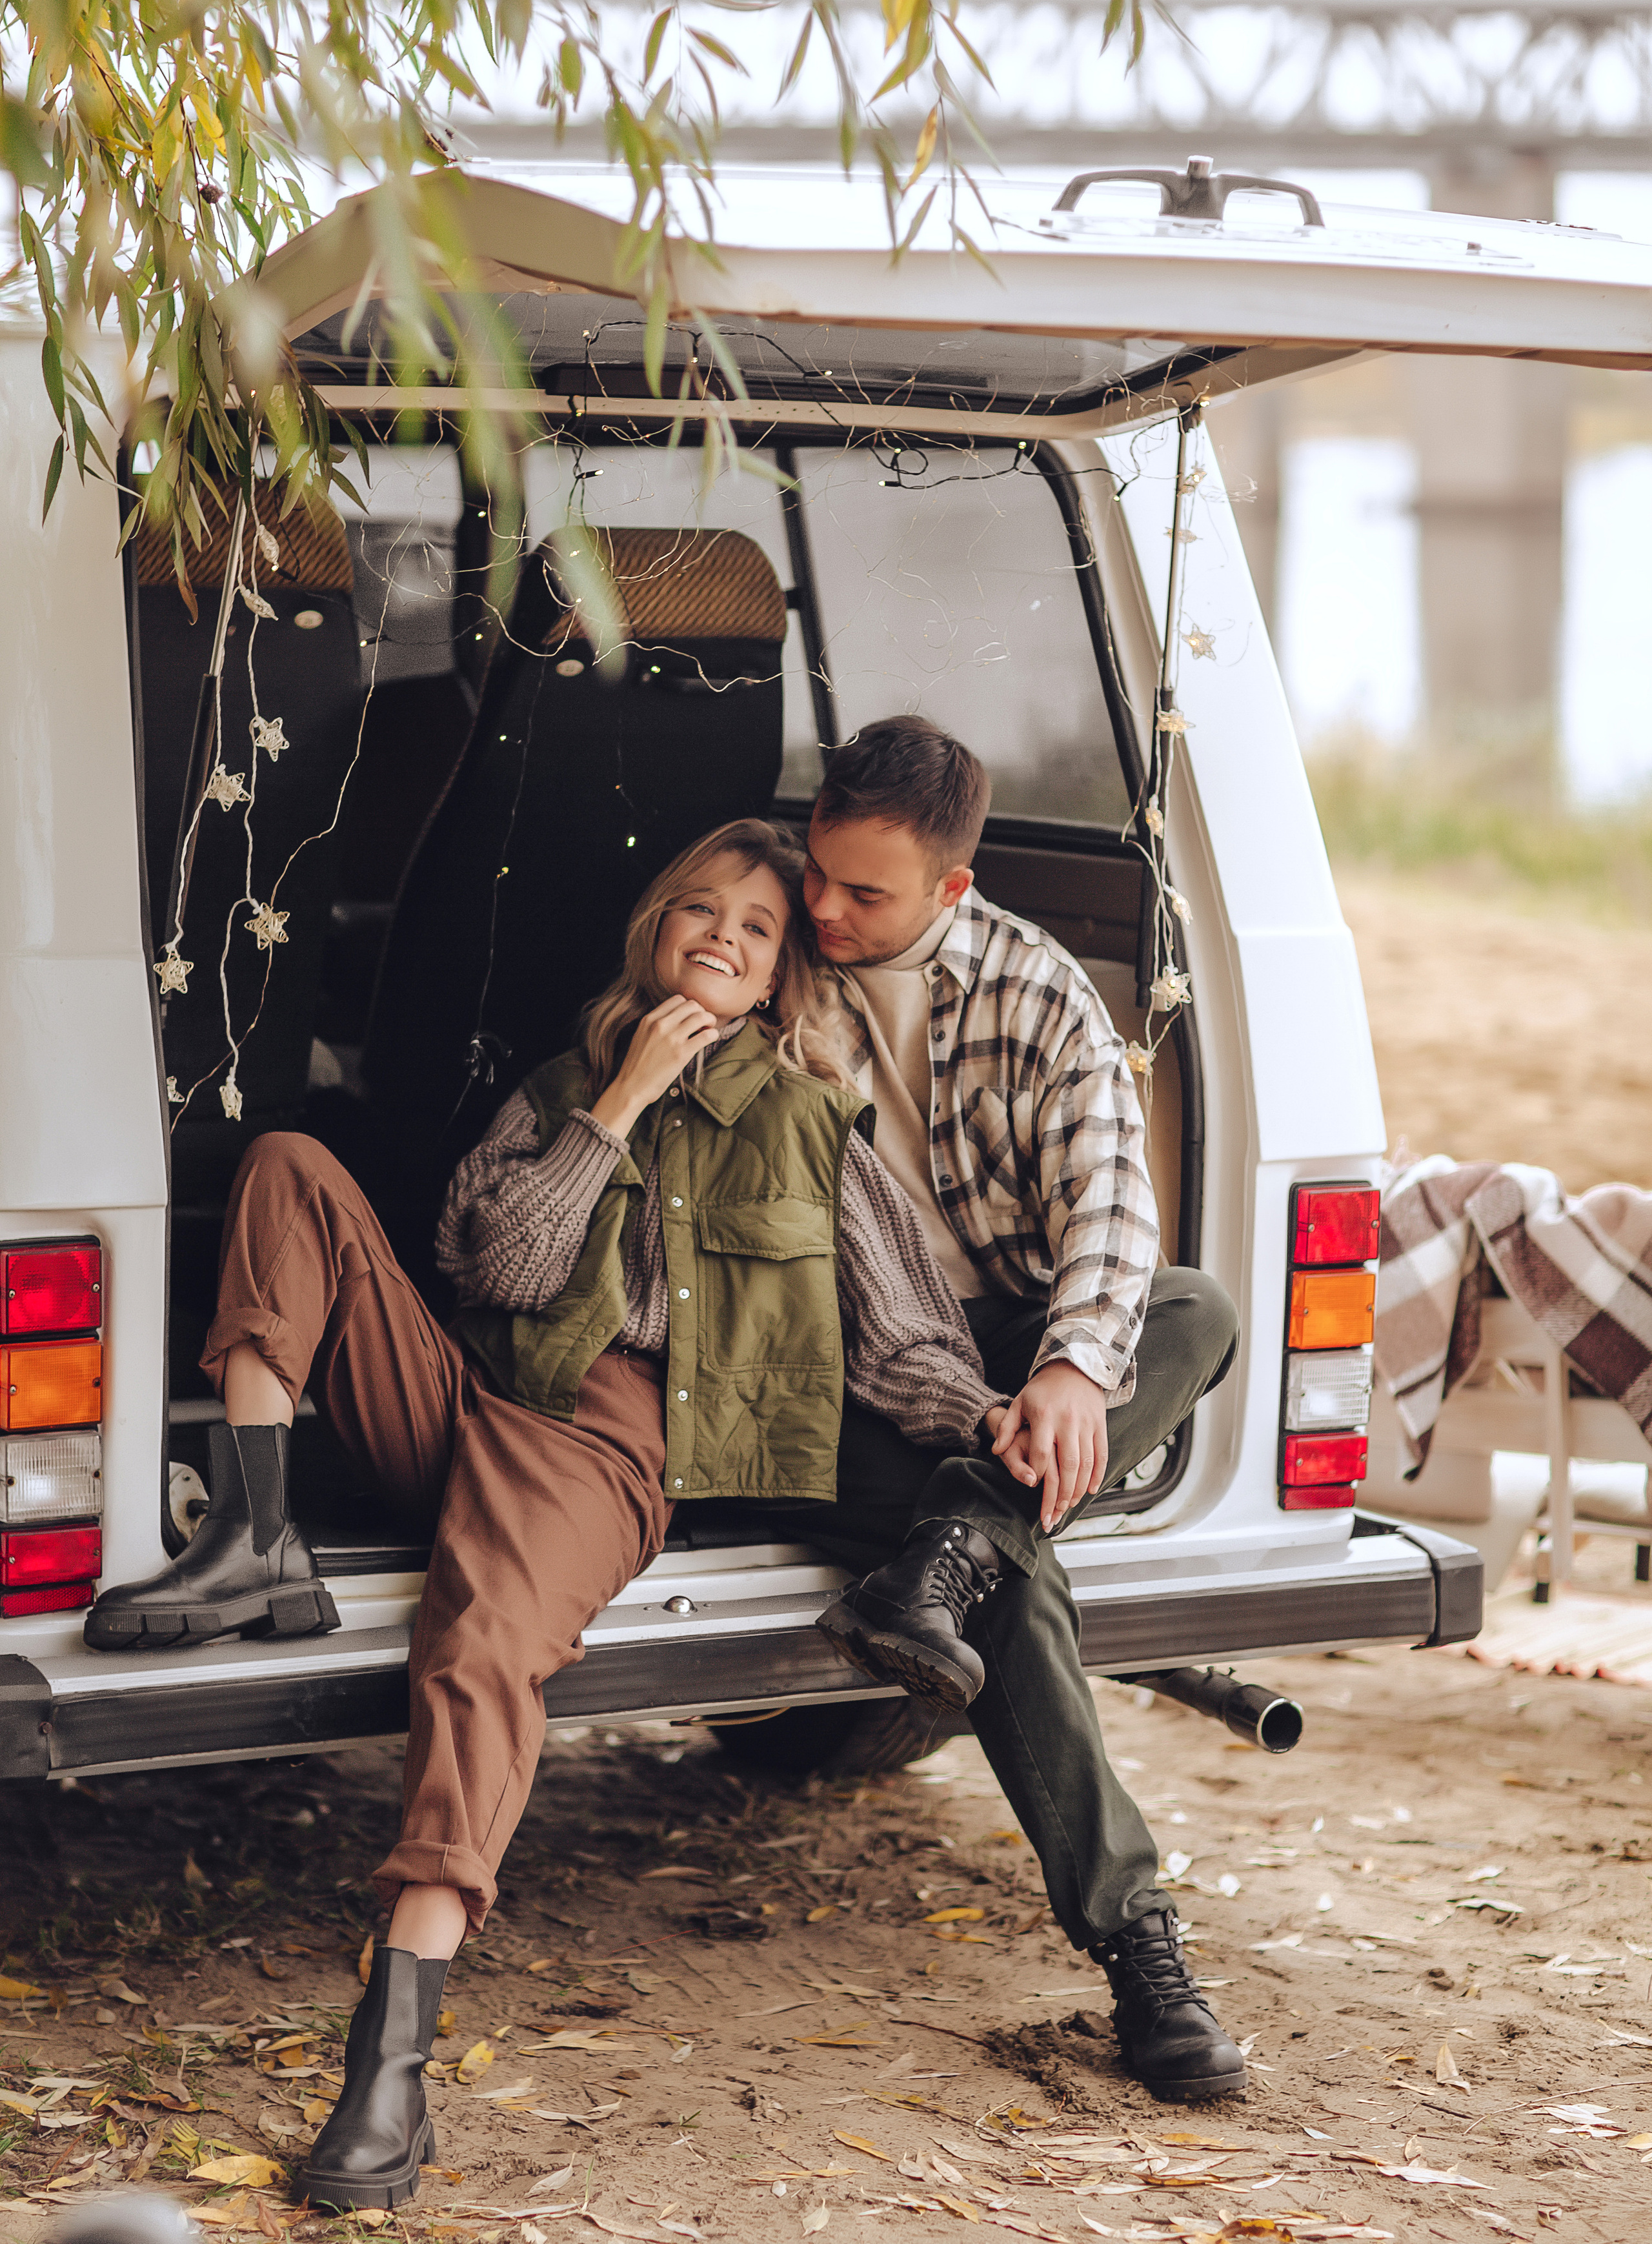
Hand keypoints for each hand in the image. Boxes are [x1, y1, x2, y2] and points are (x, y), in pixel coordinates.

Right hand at [589, 996, 719, 1136]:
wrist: (631, 1087)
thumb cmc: (636, 1066)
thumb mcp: (641, 1036)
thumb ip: (655, 1025)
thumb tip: (676, 1020)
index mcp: (650, 1019)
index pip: (678, 999)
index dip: (689, 1007)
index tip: (690, 1018)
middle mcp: (661, 1024)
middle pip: (692, 1005)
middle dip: (701, 1012)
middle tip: (703, 1024)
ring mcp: (672, 1038)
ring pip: (702, 1016)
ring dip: (710, 1021)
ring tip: (708, 1030)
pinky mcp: (682, 1053)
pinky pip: (707, 1035)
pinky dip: (713, 1034)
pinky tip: (710, 1040)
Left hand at [990, 1363, 1109, 1532]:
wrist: (1075, 1366)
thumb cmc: (1043, 1389)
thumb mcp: (1020, 1402)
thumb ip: (1007, 1428)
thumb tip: (996, 1452)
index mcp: (1044, 1416)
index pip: (1041, 1453)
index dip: (1038, 1473)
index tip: (1035, 1485)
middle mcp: (1067, 1421)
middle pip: (1067, 1464)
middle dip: (1062, 1492)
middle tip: (1055, 1510)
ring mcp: (1086, 1424)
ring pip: (1086, 1463)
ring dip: (1079, 1488)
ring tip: (1070, 1505)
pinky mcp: (1100, 1425)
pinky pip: (1101, 1454)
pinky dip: (1098, 1475)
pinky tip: (1090, 1489)